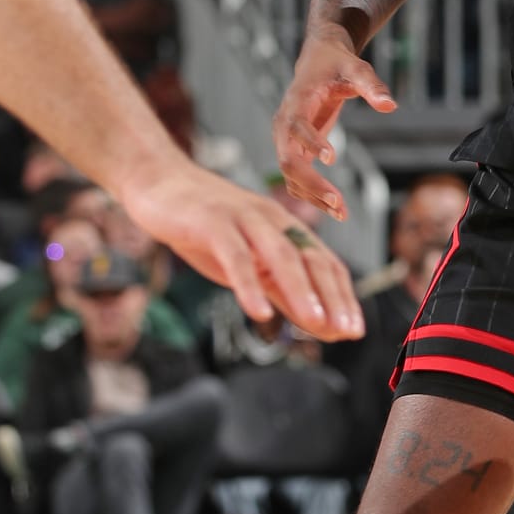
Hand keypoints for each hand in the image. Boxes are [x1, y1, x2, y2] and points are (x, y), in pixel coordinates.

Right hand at [122, 156, 363, 340]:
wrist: (159, 183)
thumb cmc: (204, 226)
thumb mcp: (249, 264)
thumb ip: (281, 291)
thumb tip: (317, 323)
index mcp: (285, 230)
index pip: (325, 264)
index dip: (343, 297)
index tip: (355, 330)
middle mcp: (272, 221)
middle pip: (311, 259)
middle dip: (332, 297)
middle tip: (345, 330)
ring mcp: (243, 219)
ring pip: (280, 255)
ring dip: (301, 290)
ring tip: (315, 322)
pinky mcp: (212, 222)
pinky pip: (236, 256)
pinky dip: (249, 285)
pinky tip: (257, 312)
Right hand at [273, 28, 397, 219]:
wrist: (318, 61)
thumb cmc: (336, 63)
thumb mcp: (356, 68)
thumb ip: (371, 85)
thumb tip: (390, 105)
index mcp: (296, 101)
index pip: (295, 125)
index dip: (310, 142)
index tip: (332, 158)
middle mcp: (284, 124)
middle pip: (288, 160)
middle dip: (311, 183)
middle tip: (338, 202)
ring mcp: (285, 140)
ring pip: (291, 176)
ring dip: (313, 196)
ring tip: (342, 213)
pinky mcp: (294, 150)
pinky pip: (297, 179)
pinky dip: (313, 196)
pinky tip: (336, 210)